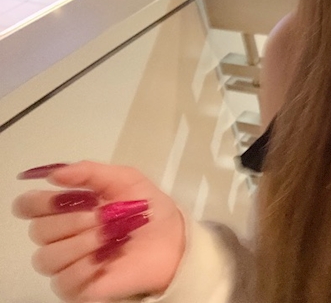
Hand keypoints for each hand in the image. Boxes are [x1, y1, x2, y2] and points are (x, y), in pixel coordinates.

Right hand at [13, 162, 184, 301]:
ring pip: (47, 257)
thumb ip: (90, 172)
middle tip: (100, 216)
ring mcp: (67, 263)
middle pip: (37, 231)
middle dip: (70, 221)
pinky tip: (106, 259)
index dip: (37, 202)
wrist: (172, 239)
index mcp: (68, 207)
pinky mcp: (78, 287)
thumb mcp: (125, 179)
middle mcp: (61, 235)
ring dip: (80, 243)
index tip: (61, 198)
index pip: (28, 206)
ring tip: (108, 236)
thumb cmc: (147, 209)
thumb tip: (55, 173)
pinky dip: (85, 267)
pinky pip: (64, 281)